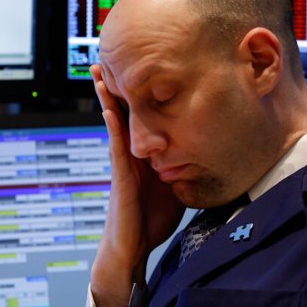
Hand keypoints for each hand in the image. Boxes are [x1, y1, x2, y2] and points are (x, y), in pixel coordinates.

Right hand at [89, 64, 185, 306]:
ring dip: (107, 97)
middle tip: (109, 57)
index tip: (138, 69)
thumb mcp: (174, 187)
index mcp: (144, 155)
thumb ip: (183, 169)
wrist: (133, 248)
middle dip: (117, 86)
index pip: (140, 118)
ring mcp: (123, 163)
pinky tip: (108, 107)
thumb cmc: (152, 221)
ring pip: (114, 123)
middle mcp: (130, 154)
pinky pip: (115, 144)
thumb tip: (206, 156)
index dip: (137, 94)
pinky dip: (112, 124)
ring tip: (100, 72)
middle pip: (123, 112)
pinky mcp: (119, 175)